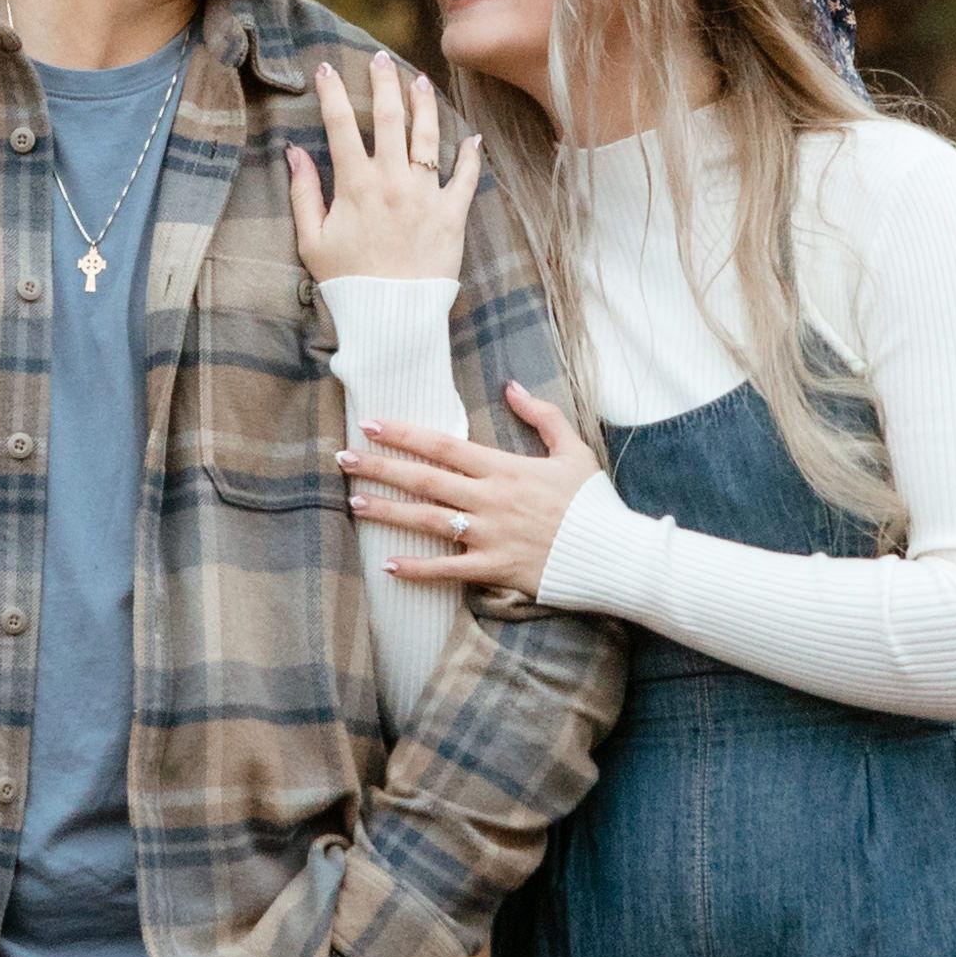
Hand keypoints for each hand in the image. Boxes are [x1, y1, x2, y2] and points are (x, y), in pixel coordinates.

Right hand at [281, 47, 482, 286]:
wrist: (392, 317)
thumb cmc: (348, 282)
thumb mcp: (313, 240)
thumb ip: (304, 192)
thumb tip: (293, 153)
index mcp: (355, 184)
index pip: (341, 124)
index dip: (332, 92)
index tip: (326, 68)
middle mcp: (393, 181)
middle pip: (390, 117)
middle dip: (383, 82)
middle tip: (380, 59)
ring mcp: (426, 195)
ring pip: (428, 136)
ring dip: (424, 103)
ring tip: (419, 80)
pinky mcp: (452, 214)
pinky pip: (466, 177)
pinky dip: (471, 155)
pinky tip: (471, 137)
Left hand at [348, 379, 605, 602]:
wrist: (612, 554)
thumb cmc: (593, 502)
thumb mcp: (573, 450)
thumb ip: (542, 416)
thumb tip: (511, 386)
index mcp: (504, 468)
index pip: (443, 445)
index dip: (404, 434)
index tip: (371, 424)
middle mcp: (490, 499)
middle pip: (424, 479)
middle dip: (380, 467)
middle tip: (342, 459)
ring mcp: (489, 535)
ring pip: (427, 521)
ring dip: (388, 513)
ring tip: (354, 504)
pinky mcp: (494, 568)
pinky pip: (448, 569)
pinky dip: (417, 569)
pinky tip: (388, 567)